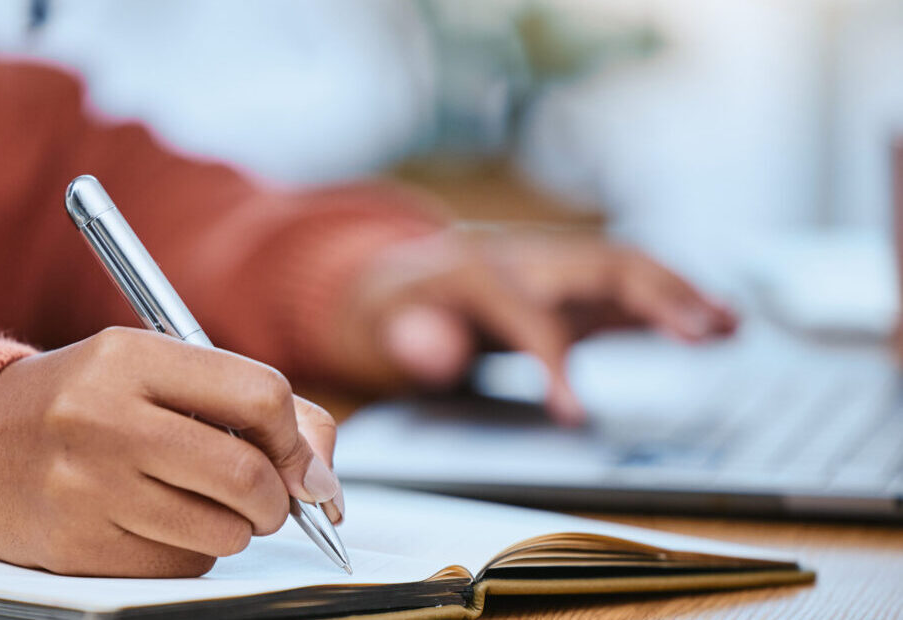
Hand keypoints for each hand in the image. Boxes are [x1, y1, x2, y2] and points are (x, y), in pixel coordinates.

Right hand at [0, 327, 341, 576]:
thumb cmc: (83, 403)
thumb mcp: (152, 370)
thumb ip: (244, 402)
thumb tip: (323, 477)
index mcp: (131, 356)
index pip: (260, 396)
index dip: (295, 439)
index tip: (300, 463)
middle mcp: (106, 417)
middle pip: (247, 476)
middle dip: (277, 501)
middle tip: (267, 501)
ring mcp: (87, 486)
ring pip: (220, 532)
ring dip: (232, 529)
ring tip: (196, 504)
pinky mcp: (77, 546)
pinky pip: (179, 568)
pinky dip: (188, 554)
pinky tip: (153, 524)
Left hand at [331, 229, 735, 423]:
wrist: (396, 276)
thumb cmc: (395, 308)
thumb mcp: (384, 326)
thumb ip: (411, 338)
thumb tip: (436, 351)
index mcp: (474, 267)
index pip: (525, 313)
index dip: (551, 361)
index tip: (575, 413)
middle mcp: (523, 254)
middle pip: (596, 266)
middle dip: (654, 295)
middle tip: (705, 331)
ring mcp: (553, 263)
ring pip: (625, 269)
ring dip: (679, 293)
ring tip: (731, 324)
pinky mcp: (572, 282)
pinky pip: (629, 287)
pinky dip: (675, 301)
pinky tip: (721, 320)